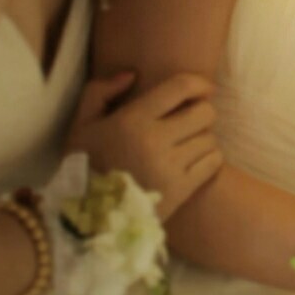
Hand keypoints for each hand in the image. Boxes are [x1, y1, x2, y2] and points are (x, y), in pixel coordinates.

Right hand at [63, 71, 223, 219]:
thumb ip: (99, 92)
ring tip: (187, 146)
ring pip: (210, 138)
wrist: (88, 220)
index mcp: (132, 120)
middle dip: (202, 113)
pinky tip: (193, 163)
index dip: (199, 83)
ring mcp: (170, 166)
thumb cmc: (84, 168)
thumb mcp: (81, 126)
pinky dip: (209, 160)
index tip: (204, 89)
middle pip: (205, 113)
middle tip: (190, 122)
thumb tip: (132, 74)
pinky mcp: (181, 190)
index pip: (180, 88)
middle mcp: (155, 140)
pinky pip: (213, 163)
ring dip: (203, 139)